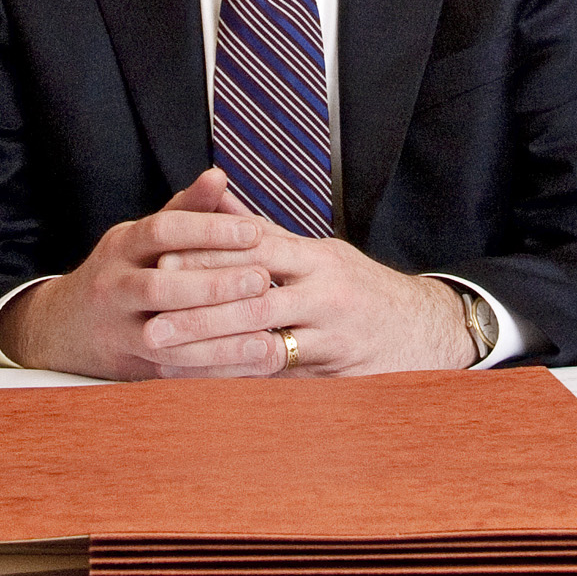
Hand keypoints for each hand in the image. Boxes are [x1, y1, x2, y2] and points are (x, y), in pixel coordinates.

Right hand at [0, 171, 285, 379]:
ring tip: (264, 331)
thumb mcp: (142, 236)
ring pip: (165, 336)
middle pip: (160, 287)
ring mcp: (117, 330)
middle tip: (262, 279)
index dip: (209, 229)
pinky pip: (174, 371)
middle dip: (214, 284)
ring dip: (218, 336)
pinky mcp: (130, 366)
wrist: (63, 327)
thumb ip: (184, 209)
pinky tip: (249, 362)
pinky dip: (214, 369)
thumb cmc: (120, 271)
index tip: (254, 232)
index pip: (162, 230)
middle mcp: (113, 287)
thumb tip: (218, 176)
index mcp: (121, 246)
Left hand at [138, 170, 474, 377]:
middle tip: (152, 321)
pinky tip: (203, 384)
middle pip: (254, 299)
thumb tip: (215, 191)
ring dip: (210, 352)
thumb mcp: (318, 251)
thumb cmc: (357, 286)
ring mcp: (332, 335)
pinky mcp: (334, 372)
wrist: (423, 329)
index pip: (256, 249)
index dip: (208, 256)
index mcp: (316, 257)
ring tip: (167, 357)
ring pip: (264, 343)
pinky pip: (279, 378)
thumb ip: (264, 230)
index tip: (162, 262)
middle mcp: (325, 292)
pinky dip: (238, 380)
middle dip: (200, 312)